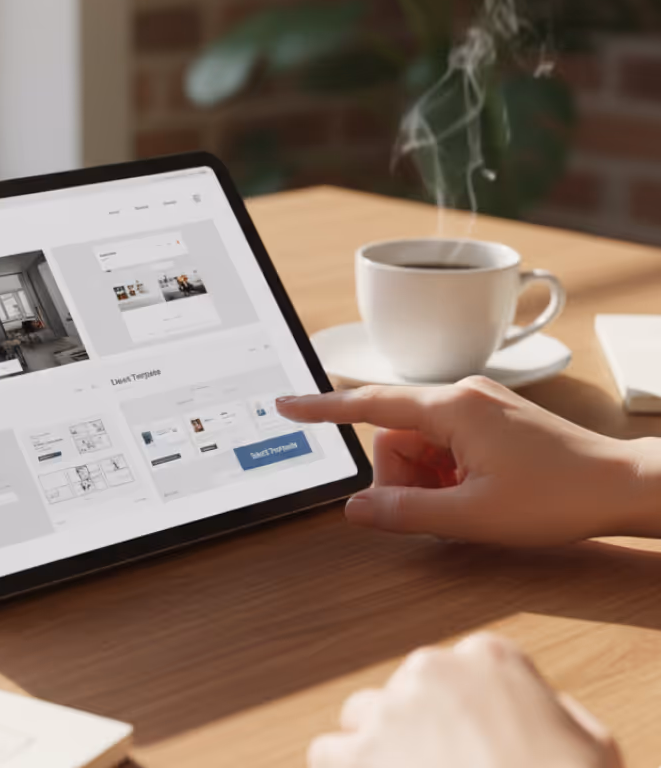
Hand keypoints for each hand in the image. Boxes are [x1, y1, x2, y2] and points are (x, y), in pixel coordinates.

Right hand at [277, 376, 660, 544]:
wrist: (624, 486)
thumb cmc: (558, 496)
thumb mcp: (474, 516)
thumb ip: (406, 512)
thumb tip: (355, 510)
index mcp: (451, 407)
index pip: (369, 404)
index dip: (322, 407)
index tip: (287, 404)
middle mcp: (459, 394)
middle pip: (394, 436)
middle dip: (403, 477)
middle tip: (439, 510)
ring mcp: (476, 404)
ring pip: (418, 443)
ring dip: (427, 479)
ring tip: (466, 503)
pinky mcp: (488, 417)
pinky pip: (443, 443)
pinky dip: (446, 472)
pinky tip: (476, 492)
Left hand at [309, 632, 622, 767]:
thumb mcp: (596, 746)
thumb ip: (560, 712)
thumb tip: (546, 711)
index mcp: (489, 658)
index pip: (462, 669)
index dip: (466, 711)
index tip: (475, 742)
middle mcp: (432, 670)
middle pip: (406, 691)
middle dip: (417, 727)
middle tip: (440, 766)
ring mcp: (390, 711)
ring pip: (361, 715)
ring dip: (375, 745)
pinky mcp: (357, 755)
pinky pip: (328, 751)